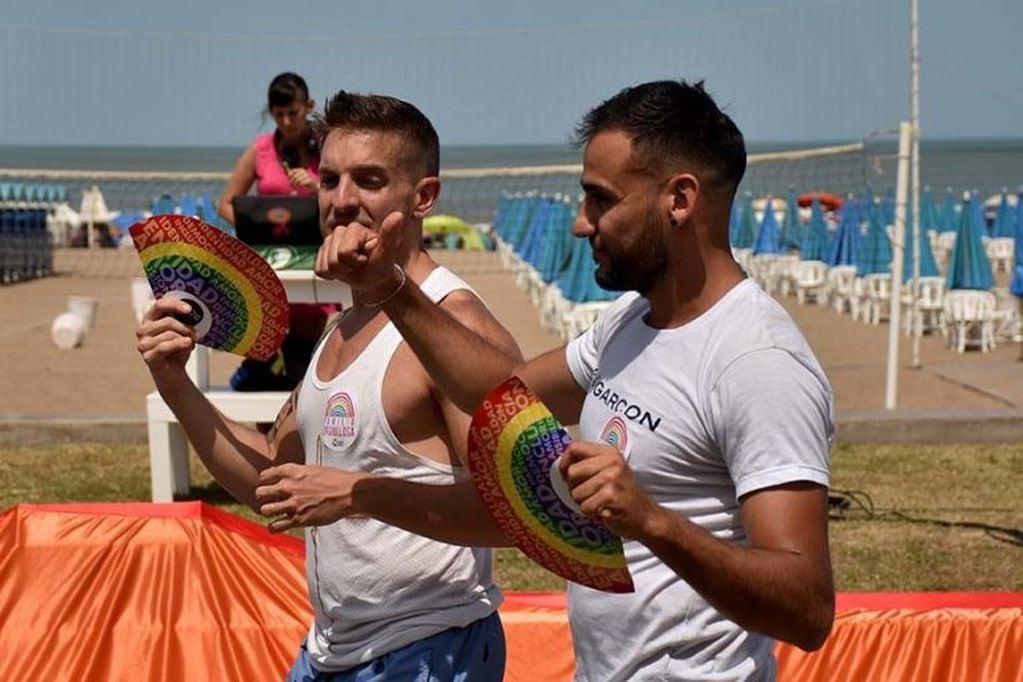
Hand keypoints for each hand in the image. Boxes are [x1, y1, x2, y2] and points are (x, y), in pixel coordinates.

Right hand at [135, 296, 197, 380]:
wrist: (174, 372)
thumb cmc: (178, 349)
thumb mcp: (182, 331)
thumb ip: (183, 320)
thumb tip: (191, 313)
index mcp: (150, 319)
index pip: (160, 305)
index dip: (175, 305)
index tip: (189, 310)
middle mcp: (143, 330)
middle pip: (168, 321)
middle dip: (185, 327)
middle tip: (195, 334)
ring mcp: (143, 344)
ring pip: (169, 334)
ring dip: (185, 338)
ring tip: (189, 344)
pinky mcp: (147, 357)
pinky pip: (164, 347)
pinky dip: (179, 345)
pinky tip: (188, 344)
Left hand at [255, 463, 370, 532]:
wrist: (349, 493)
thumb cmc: (336, 480)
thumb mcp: (313, 469)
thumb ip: (297, 473)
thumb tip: (288, 478)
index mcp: (293, 471)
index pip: (265, 475)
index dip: (265, 481)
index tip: (270, 485)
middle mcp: (289, 486)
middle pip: (260, 493)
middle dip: (263, 497)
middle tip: (271, 500)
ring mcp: (293, 504)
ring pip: (265, 510)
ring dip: (269, 511)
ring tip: (276, 512)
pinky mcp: (298, 519)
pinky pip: (275, 526)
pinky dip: (273, 527)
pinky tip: (278, 525)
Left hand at [286, 167, 316, 191]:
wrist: (312, 185)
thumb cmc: (302, 180)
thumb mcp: (295, 175)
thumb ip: (289, 170)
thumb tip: (284, 162)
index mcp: (300, 170)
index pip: (292, 172)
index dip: (289, 176)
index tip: (290, 180)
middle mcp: (304, 172)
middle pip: (294, 177)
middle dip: (292, 182)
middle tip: (292, 186)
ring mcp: (307, 175)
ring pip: (298, 180)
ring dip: (295, 185)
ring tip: (295, 187)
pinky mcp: (310, 180)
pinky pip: (302, 183)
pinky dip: (300, 186)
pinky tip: (300, 187)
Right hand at [314, 210, 405, 299]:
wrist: (374, 278)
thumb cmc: (381, 264)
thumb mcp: (387, 251)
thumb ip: (390, 234)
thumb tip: (397, 215)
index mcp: (354, 228)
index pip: (344, 252)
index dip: (355, 261)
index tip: (366, 259)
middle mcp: (340, 231)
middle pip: (333, 259)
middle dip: (347, 267)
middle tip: (359, 264)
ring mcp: (329, 242)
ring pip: (325, 265)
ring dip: (340, 272)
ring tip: (351, 267)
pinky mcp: (322, 253)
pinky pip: (319, 269)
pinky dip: (331, 275)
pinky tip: (341, 270)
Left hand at [559, 441, 660, 539]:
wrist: (645, 517)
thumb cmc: (622, 495)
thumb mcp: (610, 470)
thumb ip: (589, 463)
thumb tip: (561, 466)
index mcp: (609, 452)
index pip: (574, 448)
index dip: (564, 464)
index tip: (566, 476)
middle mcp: (612, 461)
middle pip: (572, 472)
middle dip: (574, 489)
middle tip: (589, 495)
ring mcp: (612, 478)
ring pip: (576, 493)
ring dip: (584, 503)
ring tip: (600, 503)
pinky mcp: (611, 496)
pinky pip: (585, 507)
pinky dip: (591, 514)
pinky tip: (604, 511)